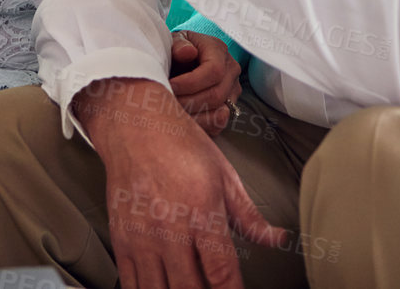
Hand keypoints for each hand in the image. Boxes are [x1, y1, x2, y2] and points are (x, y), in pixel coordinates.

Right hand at [75, 78, 288, 288]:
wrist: (135, 127)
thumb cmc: (180, 146)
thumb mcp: (224, 176)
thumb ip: (249, 216)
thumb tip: (277, 239)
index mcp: (202, 211)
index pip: (222, 272)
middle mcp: (171, 228)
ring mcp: (142, 237)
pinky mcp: (121, 241)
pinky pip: (131, 283)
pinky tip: (162, 288)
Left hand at [170, 32, 241, 137]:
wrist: (181, 61)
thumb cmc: (176, 51)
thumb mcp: (174, 41)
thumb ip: (178, 45)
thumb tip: (187, 52)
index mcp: (219, 50)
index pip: (214, 71)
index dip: (190, 83)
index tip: (169, 86)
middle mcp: (231, 70)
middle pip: (216, 95)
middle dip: (188, 102)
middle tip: (165, 104)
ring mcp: (232, 91)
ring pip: (218, 112)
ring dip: (192, 116)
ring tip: (170, 113)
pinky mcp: (228, 107)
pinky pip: (218, 124)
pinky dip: (198, 126)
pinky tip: (180, 120)